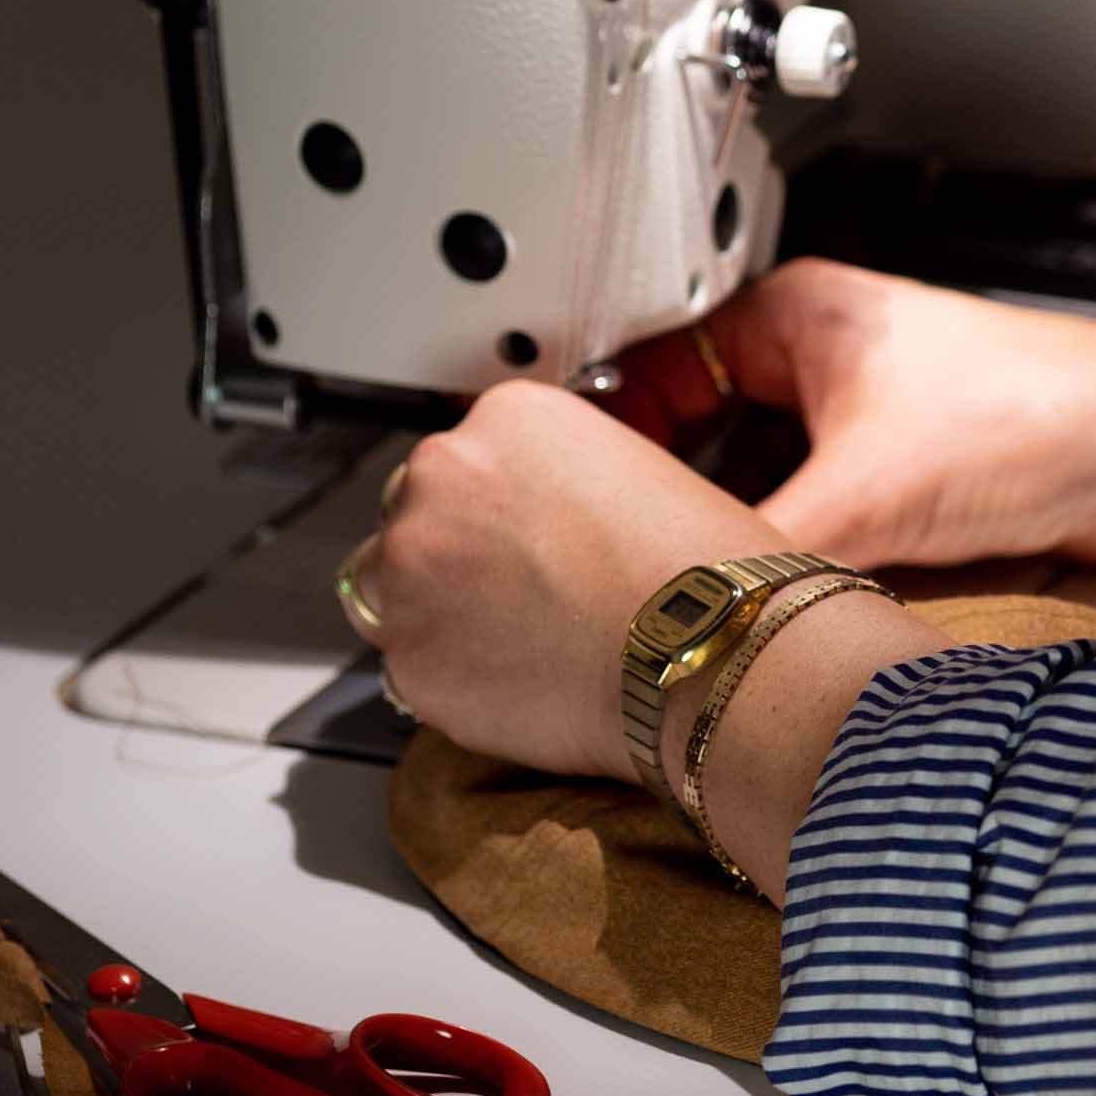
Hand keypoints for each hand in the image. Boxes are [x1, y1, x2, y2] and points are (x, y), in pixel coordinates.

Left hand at [360, 382, 775, 780]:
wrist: (707, 654)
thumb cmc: (699, 572)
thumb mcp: (633, 471)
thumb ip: (557, 480)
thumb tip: (532, 517)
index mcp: (505, 416)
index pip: (462, 454)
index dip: (491, 506)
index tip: (514, 539)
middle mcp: (443, 475)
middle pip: (412, 510)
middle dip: (450, 550)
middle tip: (516, 592)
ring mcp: (412, 567)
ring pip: (388, 585)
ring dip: (431, 609)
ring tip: (511, 639)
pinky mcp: (407, 655)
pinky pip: (406, 665)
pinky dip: (446, 677)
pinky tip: (513, 679)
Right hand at [612, 259, 1095, 570]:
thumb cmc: (1041, 422)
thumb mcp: (861, 504)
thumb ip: (750, 559)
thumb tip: (668, 615)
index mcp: (795, 312)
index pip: (650, 364)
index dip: (604, 434)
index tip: (563, 499)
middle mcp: (823, 357)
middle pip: (696, 433)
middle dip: (670, 499)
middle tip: (617, 562)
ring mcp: (863, 418)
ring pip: (754, 483)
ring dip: (736, 535)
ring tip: (692, 588)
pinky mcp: (903, 477)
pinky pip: (811, 521)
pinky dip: (791, 559)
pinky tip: (771, 600)